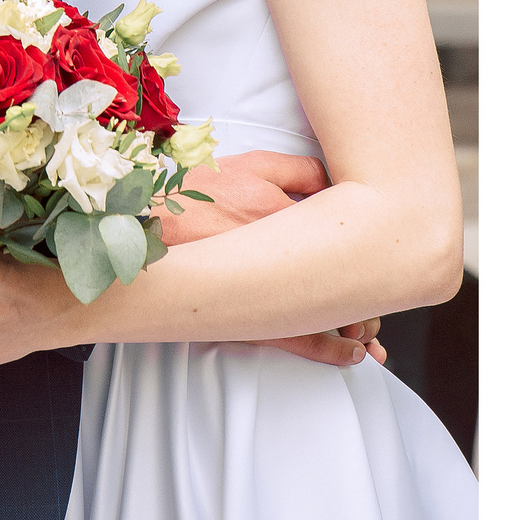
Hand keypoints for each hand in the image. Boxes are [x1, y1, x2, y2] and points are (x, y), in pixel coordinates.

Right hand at [159, 151, 377, 362]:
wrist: (137, 230)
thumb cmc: (188, 192)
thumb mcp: (244, 165)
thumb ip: (295, 170)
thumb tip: (333, 181)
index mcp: (286, 213)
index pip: (350, 230)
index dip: (373, 244)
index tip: (383, 249)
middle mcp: (285, 254)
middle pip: (349, 277)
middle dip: (370, 292)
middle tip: (377, 299)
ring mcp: (269, 289)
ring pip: (332, 313)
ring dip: (360, 323)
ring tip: (370, 330)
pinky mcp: (250, 316)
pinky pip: (301, 340)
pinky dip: (331, 350)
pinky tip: (352, 355)